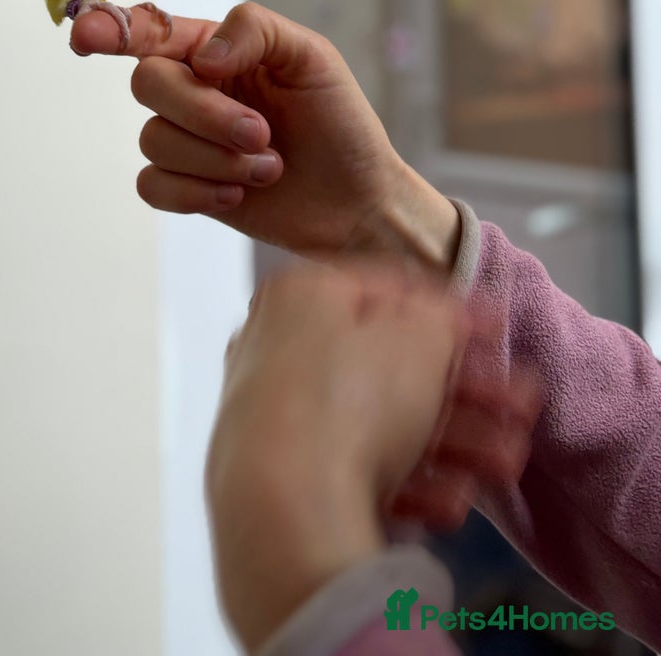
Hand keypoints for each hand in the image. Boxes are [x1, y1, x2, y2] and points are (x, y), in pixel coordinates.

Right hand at [71, 2, 459, 270]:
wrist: (359, 202)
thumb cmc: (340, 122)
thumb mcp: (312, 57)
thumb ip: (254, 31)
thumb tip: (200, 57)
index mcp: (215, 48)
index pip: (150, 30)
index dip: (111, 28)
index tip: (85, 36)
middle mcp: (192, 88)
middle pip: (149, 84)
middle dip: (204, 113)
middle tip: (261, 134)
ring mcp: (186, 139)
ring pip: (154, 140)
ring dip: (217, 159)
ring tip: (269, 167)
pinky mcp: (186, 187)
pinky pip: (152, 185)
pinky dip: (196, 193)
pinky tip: (237, 197)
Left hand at [206, 261, 534, 652]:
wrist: (286, 512)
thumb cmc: (351, 401)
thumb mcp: (420, 336)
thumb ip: (441, 316)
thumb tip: (442, 316)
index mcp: (302, 294)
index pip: (386, 288)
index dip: (450, 309)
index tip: (498, 332)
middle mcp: (280, 347)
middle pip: (390, 365)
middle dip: (467, 390)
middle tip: (520, 408)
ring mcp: (279, 417)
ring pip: (383, 422)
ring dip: (456, 442)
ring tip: (506, 464)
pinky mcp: (288, 481)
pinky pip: (359, 471)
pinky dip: (411, 483)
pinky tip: (453, 504)